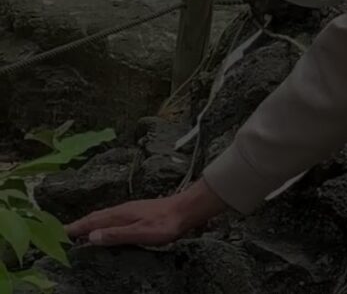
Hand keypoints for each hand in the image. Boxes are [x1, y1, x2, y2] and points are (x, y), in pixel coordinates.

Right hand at [65, 179, 226, 246]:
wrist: (186, 210)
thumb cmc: (165, 224)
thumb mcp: (140, 233)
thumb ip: (116, 235)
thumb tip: (91, 237)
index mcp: (119, 215)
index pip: (91, 222)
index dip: (75, 228)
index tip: (59, 234)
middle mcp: (121, 210)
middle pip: (94, 218)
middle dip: (78, 225)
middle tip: (63, 234)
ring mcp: (130, 210)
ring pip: (104, 216)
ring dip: (90, 223)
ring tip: (80, 232)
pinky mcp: (137, 212)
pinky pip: (113, 217)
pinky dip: (102, 222)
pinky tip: (107, 228)